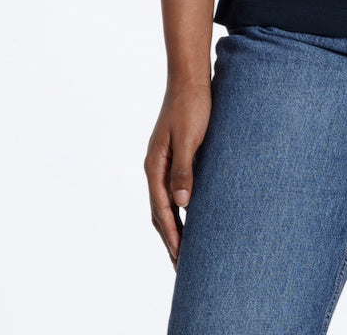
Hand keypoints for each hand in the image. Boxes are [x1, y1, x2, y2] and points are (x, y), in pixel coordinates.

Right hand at [144, 81, 212, 269]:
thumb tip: (181, 205)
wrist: (190, 78)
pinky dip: (179, 209)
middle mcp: (154, 167)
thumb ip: (183, 170)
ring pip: (165, 203)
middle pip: (159, 212)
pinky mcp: (174, 155)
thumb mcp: (189, 138)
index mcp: (154, 166)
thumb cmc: (192, 106)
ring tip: (184, 250)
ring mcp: (163, 161)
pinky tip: (190, 216)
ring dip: (173, 227)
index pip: (161, 210)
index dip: (172, 236)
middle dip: (170, 239)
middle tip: (181, 268)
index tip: (180, 260)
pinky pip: (173, 190)